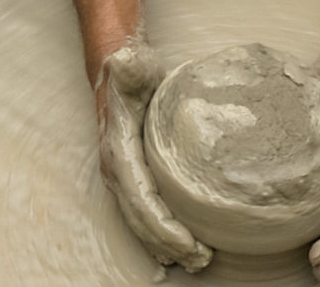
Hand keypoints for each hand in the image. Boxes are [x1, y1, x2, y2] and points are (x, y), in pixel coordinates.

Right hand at [95, 39, 213, 273]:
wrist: (118, 68)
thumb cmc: (130, 69)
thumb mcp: (130, 63)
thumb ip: (129, 64)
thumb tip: (123, 59)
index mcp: (118, 151)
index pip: (141, 200)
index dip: (163, 227)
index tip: (190, 243)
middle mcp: (116, 170)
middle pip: (141, 221)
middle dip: (169, 244)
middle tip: (202, 260)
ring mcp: (123, 177)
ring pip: (141, 223)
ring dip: (166, 245)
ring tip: (198, 260)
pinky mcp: (133, 177)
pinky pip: (145, 213)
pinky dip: (161, 235)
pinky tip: (181, 248)